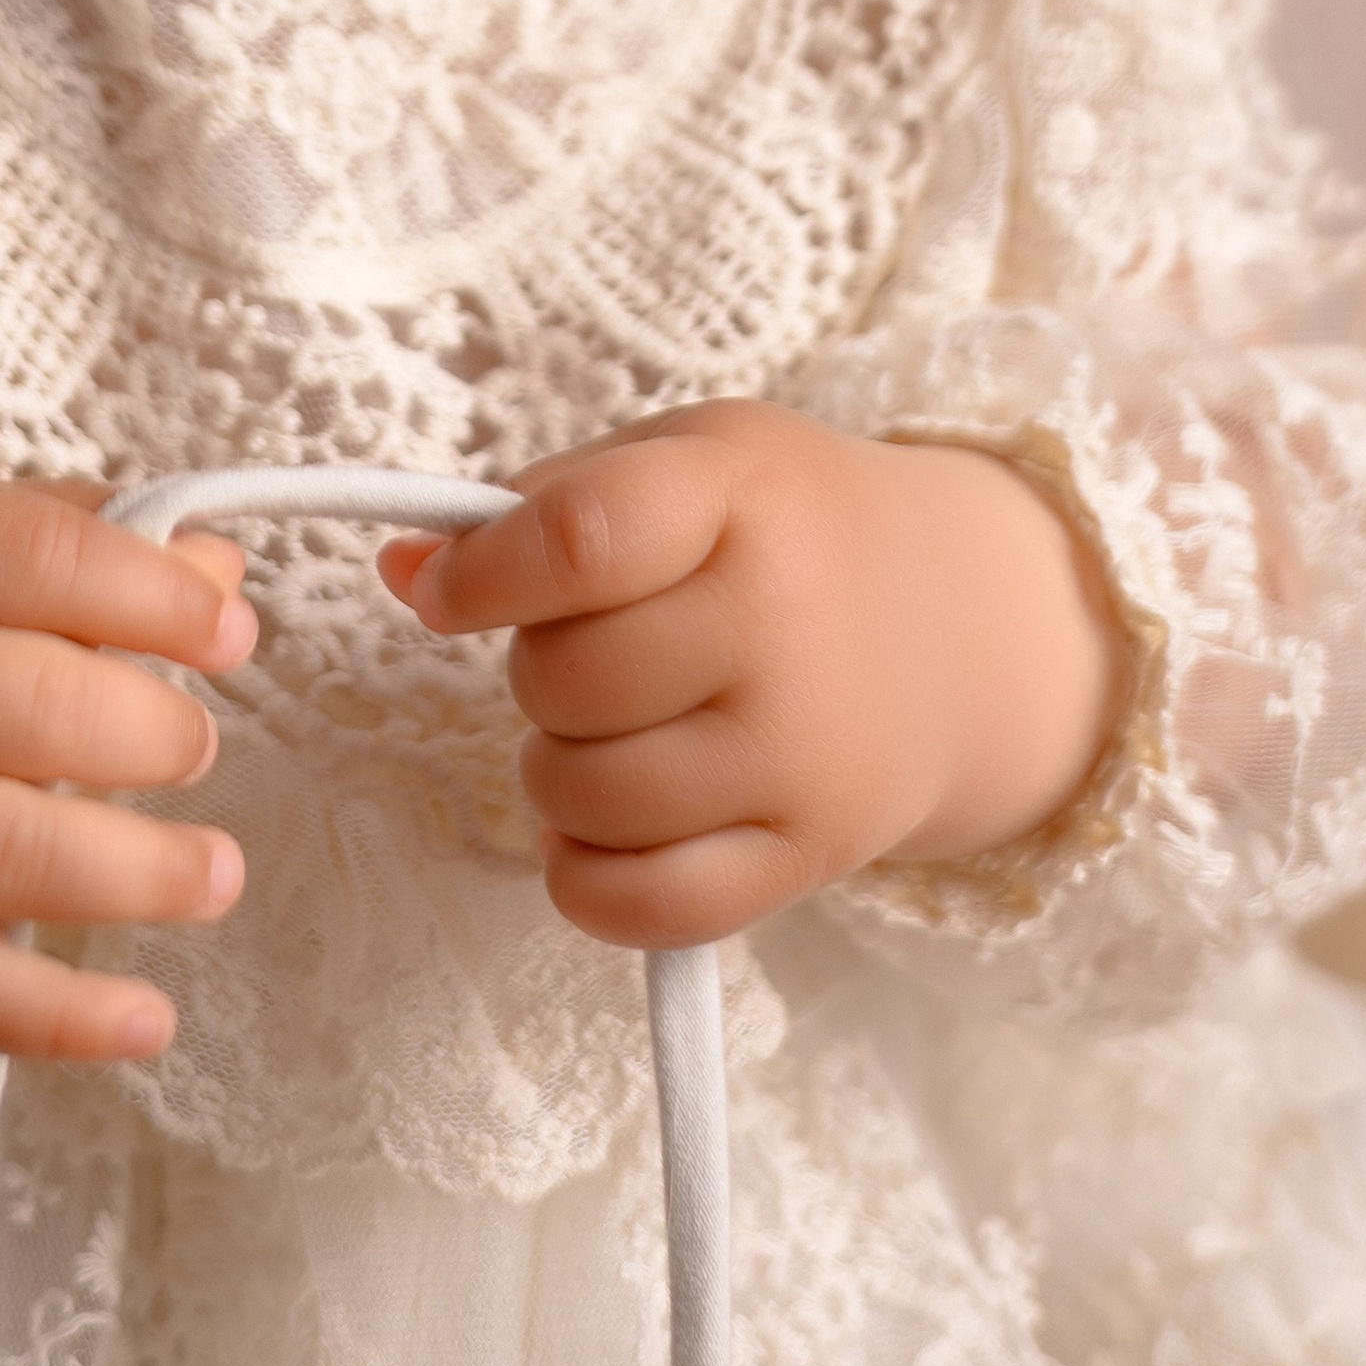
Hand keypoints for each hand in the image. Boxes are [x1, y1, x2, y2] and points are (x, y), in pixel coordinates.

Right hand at [0, 477, 254, 1060]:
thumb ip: (68, 542)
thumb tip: (222, 574)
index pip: (32, 555)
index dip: (156, 596)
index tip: (228, 636)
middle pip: (35, 710)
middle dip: (156, 735)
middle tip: (193, 750)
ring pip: (6, 857)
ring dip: (141, 875)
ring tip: (213, 872)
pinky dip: (63, 1019)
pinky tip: (148, 1018)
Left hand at [378, 402, 1121, 947]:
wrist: (961, 624)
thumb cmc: (785, 530)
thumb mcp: (688, 460)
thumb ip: (544, 505)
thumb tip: (403, 573)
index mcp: (742, 492)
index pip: (579, 542)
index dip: (480, 575)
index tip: (446, 591)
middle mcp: (783, 622)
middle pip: (566, 678)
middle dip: (537, 668)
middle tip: (589, 649)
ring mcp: (801, 751)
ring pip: (585, 795)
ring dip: (556, 769)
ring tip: (609, 728)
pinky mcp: (808, 855)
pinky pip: (642, 905)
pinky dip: (586, 875)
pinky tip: (606, 824)